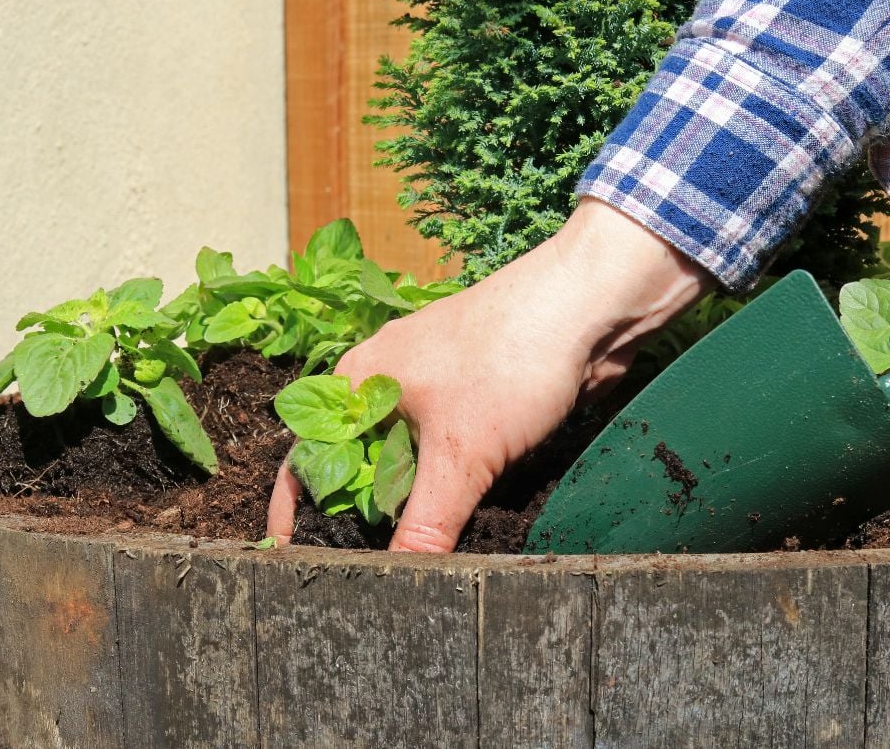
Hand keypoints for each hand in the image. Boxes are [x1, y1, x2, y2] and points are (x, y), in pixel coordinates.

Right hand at [266, 198, 710, 551]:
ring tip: (413, 560)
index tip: (297, 560)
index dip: (297, 511)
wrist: (592, 307)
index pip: (308, 456)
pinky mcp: (481, 399)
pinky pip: (452, 452)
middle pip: (359, 463)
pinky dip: (452, 485)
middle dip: (362, 516)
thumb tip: (398, 582)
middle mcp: (389, 382)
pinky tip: (462, 520)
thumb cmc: (510, 358)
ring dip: (413, 503)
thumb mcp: (460, 452)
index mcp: (359, 380)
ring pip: (410, 460)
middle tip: (366, 574)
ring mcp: (438, 387)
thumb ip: (425, 523)